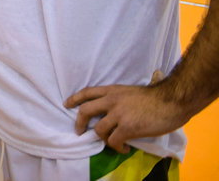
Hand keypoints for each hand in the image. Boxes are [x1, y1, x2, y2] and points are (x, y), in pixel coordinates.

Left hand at [65, 72, 189, 152]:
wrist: (171, 101)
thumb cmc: (156, 97)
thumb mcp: (130, 92)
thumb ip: (119, 99)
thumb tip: (112, 112)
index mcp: (112, 90)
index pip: (87, 92)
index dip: (75, 99)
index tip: (67, 104)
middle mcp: (111, 100)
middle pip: (86, 111)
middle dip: (80, 123)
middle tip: (80, 131)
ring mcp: (118, 114)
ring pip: (99, 130)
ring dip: (104, 139)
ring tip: (114, 143)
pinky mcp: (127, 127)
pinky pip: (114, 141)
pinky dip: (117, 147)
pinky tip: (124, 148)